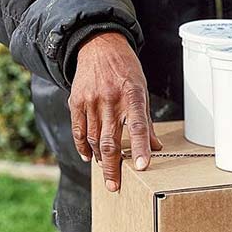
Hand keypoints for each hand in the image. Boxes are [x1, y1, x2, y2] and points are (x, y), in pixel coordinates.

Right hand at [68, 32, 161, 191]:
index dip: (139, 147)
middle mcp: (110, 98)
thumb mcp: (142, 88)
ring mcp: (90, 100)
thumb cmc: (125, 68)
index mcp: (132, 94)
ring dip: (100, 159)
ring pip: (94, 139)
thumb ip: (146, 119)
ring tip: (107, 170)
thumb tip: (155, 147)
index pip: (137, 125)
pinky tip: (89, 156)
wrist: (99, 45)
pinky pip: (78, 130)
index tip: (141, 167)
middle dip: (113, 167)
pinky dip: (83, 147)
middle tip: (115, 186)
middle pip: (111, 140)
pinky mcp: (75, 101)